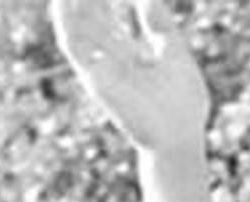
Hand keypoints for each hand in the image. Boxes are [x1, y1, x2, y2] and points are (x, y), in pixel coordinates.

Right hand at [53, 0, 207, 156]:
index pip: (109, 13)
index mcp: (131, 54)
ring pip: (76, 22)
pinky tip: (64, 0)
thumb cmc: (184, 107)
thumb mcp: (175, 54)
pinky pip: (71, 42)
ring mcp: (101, 66)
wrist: (179, 140)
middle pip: (91, 13)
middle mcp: (111, 58)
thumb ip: (160, 25)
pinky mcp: (93, 77)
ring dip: (73, 1)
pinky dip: (64, 19)